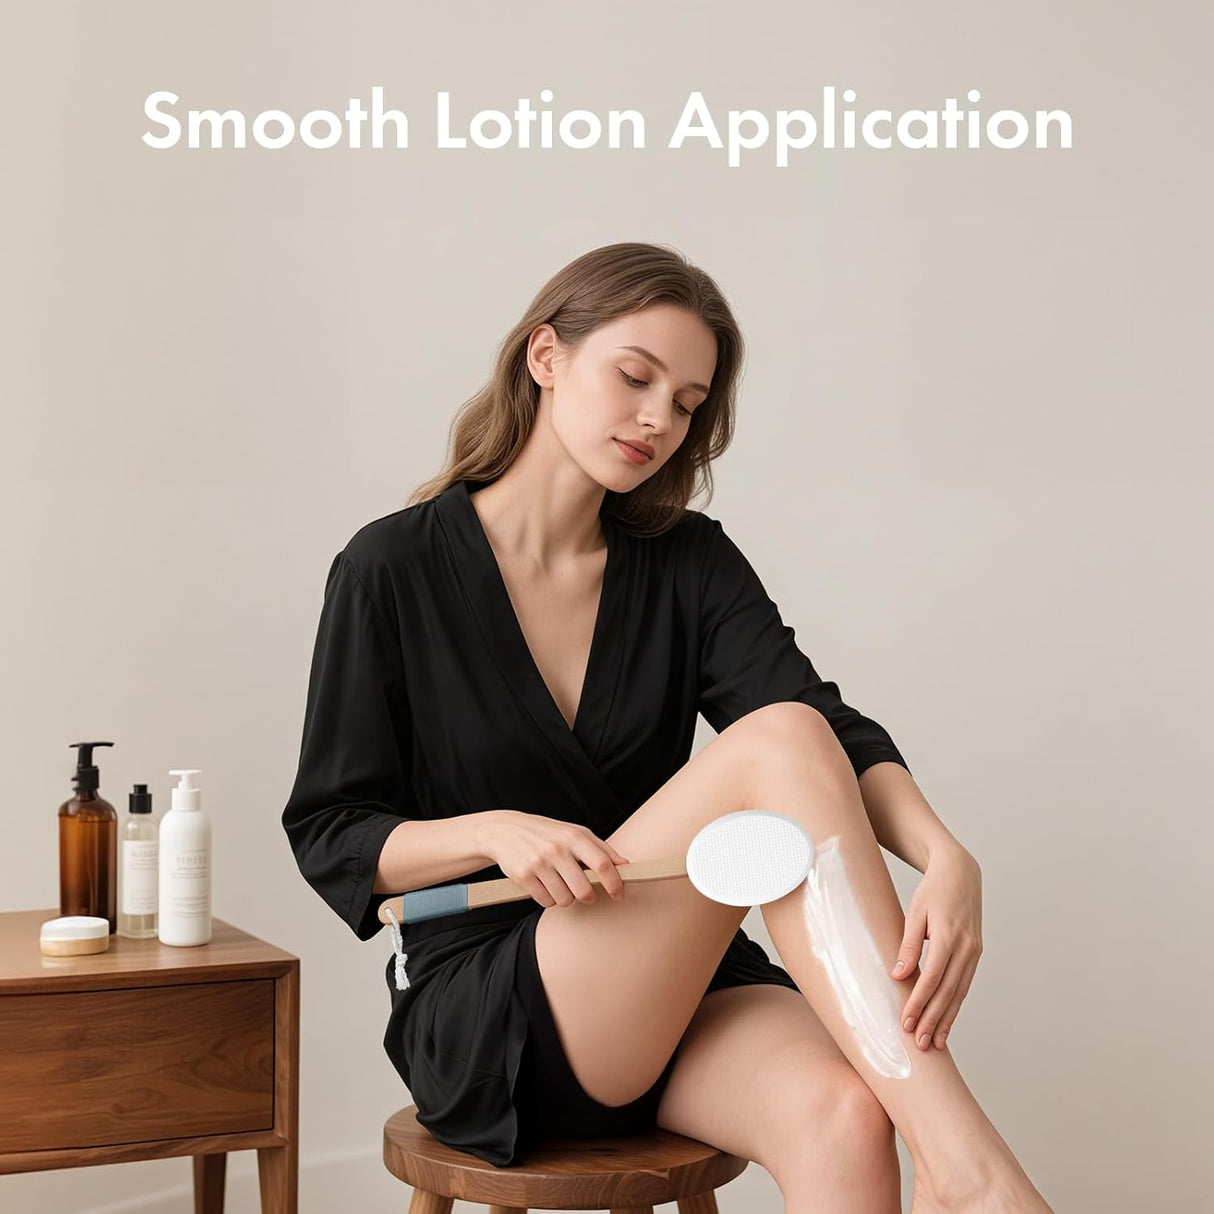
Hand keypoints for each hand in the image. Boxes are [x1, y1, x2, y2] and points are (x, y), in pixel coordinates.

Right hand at [478, 810, 630, 907]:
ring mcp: (539, 863)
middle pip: (584, 890)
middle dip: (587, 896)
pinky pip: (546, 902)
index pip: (603, 864)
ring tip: (558, 882)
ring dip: (565, 897)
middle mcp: (557, 849)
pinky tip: (543, 884)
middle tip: (583, 892)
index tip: (619, 895)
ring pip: (565, 900)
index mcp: (575, 836)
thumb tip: (625, 865)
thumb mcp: (574, 833)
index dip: (615, 884)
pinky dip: (548, 898)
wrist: (505, 830)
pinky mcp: (524, 876)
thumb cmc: (547, 834)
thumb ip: (601, 849)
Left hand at [890, 844, 982, 1050]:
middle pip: (947, 991)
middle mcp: (965, 948)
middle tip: (919, 1044)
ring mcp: (974, 952)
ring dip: (947, 1019)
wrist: (960, 872)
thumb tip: (899, 976)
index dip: (918, 1003)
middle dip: (932, 1019)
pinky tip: (947, 1020)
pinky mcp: (976, 954)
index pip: (931, 978)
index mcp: (948, 937)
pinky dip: (956, 1005)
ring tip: (935, 1042)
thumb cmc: (932, 891)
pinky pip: (965, 984)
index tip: (905, 1023)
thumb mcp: (915, 912)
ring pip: (959, 992)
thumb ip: (908, 944)